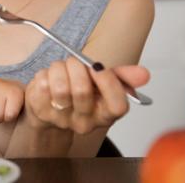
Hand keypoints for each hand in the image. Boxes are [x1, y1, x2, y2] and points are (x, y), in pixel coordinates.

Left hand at [25, 56, 149, 133]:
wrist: (48, 107)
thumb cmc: (77, 91)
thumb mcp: (102, 83)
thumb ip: (123, 77)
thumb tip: (144, 74)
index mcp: (105, 115)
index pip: (117, 106)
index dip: (109, 82)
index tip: (98, 67)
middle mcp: (84, 122)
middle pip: (82, 91)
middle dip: (77, 66)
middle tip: (74, 62)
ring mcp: (61, 119)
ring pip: (60, 87)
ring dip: (59, 68)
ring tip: (60, 68)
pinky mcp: (40, 111)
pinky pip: (42, 85)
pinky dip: (44, 74)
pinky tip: (48, 77)